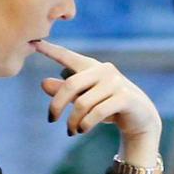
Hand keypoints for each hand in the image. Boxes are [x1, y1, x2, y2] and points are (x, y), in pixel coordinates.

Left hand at [35, 40, 161, 147]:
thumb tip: (44, 83)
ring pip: (83, 103)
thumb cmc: (107, 105)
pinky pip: (97, 112)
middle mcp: (103, 70)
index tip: (34, 42)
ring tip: (71, 131)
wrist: (139, 118)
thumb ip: (64, 91)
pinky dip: (86, 124)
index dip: (50, 50)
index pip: (67, 56)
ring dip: (73, 121)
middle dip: (57, 105)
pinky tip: (82, 130)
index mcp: (91, 66)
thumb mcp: (84, 99)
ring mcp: (115, 82)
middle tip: (51, 119)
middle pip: (71, 85)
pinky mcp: (125, 97)